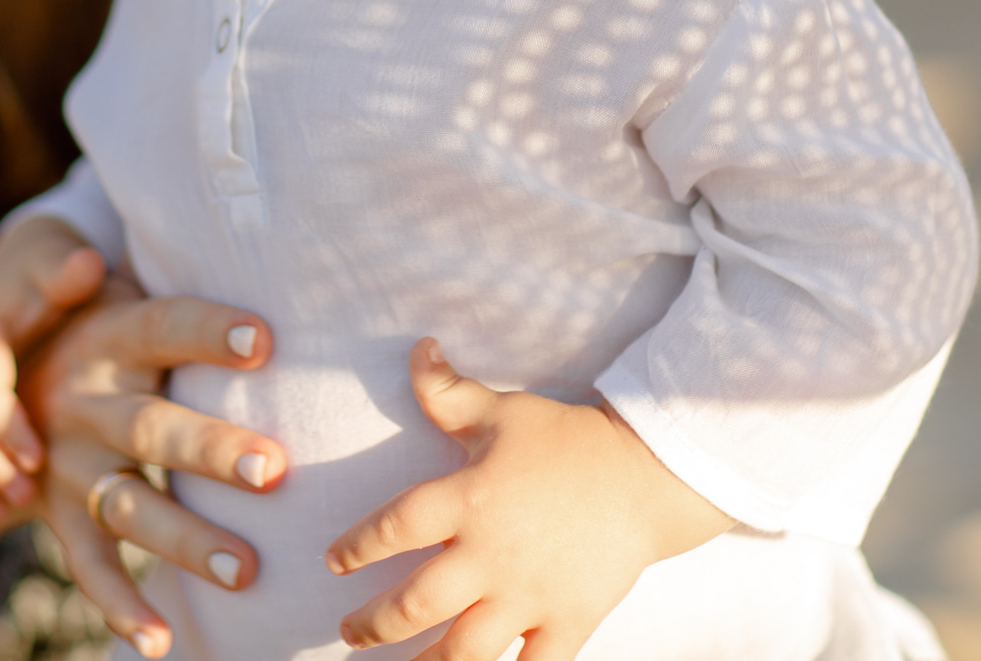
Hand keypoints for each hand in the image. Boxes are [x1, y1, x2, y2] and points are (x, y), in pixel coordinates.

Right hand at [21, 279, 286, 658]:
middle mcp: (86, 400)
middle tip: (273, 468)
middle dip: (211, 450)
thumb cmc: (109, 334)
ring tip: (246, 569)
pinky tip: (160, 640)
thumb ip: (182, 289)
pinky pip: (90, 566)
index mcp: (112, 336)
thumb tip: (268, 269)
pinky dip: (121, 606)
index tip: (265, 339)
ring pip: (129, 505)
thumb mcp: (123, 295)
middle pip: (150, 427)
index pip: (164, 326)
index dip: (209, 332)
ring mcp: (68, 464)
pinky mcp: (58, 516)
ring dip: (186, 540)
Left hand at [326, 340, 733, 660]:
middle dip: (373, 625)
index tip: (334, 561)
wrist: (646, 473)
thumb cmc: (567, 439)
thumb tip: (417, 349)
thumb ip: (449, 391)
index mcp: (468, 498)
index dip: (356, 547)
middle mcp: (491, 554)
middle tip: (349, 633)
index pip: (393, 528)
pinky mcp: (567, 622)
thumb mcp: (503, 409)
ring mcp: (530, 595)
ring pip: (463, 651)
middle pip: (415, 604)